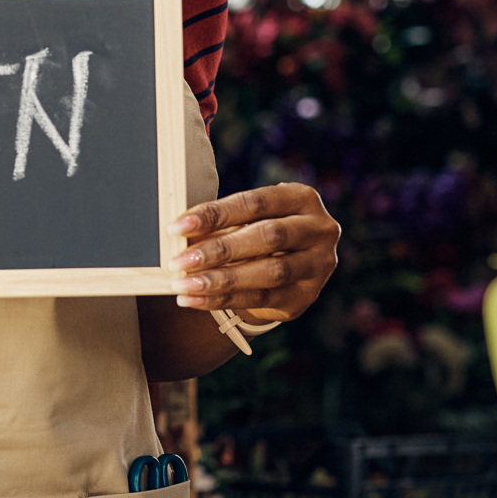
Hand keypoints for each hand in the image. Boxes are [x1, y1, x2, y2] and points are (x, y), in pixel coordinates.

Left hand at [168, 183, 339, 322]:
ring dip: (221, 280)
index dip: (215, 214)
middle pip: (268, 237)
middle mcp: (319, 230)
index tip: (177, 227)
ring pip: (269, 273)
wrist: (287, 265)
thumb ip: (220, 223)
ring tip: (184, 285)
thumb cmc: (258, 230)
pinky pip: (263, 299)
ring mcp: (318, 265)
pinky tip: (195, 299)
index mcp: (301, 198)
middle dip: (219, 249)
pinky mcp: (306, 295)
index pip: (255, 202)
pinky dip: (224, 299)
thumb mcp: (246, 219)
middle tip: (179, 261)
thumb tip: (179, 233)